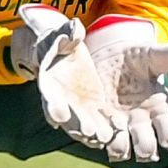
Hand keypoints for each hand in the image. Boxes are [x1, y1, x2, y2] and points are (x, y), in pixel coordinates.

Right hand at [10, 5, 124, 150]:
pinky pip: (102, 118)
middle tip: (89, 134)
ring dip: (95, 132)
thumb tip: (76, 28)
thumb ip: (69, 34)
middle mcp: (62, 99)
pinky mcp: (94, 106)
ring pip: (85, 122)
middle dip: (78, 125)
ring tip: (105, 139)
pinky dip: (109, 125)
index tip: (59, 118)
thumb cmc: (61, 41)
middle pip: (69, 117)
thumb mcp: (63, 35)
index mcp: (49, 83)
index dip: (53, 108)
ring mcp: (79, 105)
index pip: (49, 99)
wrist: (66, 50)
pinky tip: (119, 130)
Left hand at [84, 16, 167, 162]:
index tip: (162, 117)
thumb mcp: (154, 53)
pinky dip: (97, 136)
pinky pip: (97, 138)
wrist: (108, 55)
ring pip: (122, 151)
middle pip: (148, 149)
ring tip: (115, 130)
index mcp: (161, 111)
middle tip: (137, 127)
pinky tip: (96, 123)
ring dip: (119, 146)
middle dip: (145, 146)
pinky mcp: (97, 124)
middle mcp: (142, 124)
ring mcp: (118, 126)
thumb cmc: (138, 56)